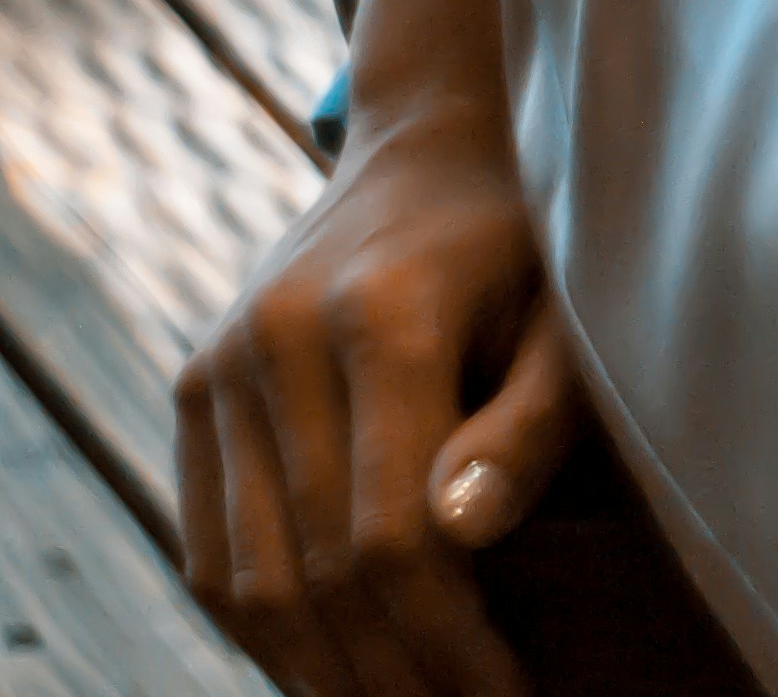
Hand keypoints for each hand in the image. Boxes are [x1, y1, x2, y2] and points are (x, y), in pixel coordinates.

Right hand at [177, 92, 581, 696]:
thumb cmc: (536, 243)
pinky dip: (258, 622)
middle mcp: (276, 338)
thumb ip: (531, 422)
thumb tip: (462, 541)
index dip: (443, 635)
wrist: (435, 148)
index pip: (390, 530)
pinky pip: (208, 543)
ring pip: (245, 570)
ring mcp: (220, 363)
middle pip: (312, 564)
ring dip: (316, 666)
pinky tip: (330, 663)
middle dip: (386, 670)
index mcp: (382, 315)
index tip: (503, 694)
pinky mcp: (193, 387)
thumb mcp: (571, 316)